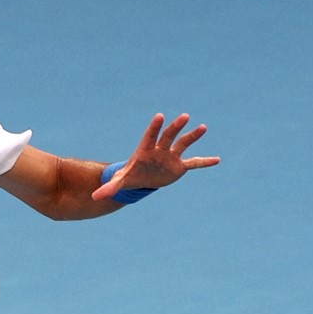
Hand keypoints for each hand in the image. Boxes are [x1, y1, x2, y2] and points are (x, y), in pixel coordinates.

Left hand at [91, 113, 219, 199]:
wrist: (143, 178)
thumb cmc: (130, 176)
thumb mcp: (120, 182)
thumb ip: (110, 187)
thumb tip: (95, 197)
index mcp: (146, 151)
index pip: (150, 136)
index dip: (155, 127)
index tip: (160, 116)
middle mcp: (160, 150)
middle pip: (169, 136)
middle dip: (175, 127)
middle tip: (184, 116)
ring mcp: (171, 156)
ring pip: (183, 144)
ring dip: (193, 137)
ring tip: (203, 127)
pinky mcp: (179, 166)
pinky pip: (194, 163)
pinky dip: (204, 162)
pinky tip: (217, 160)